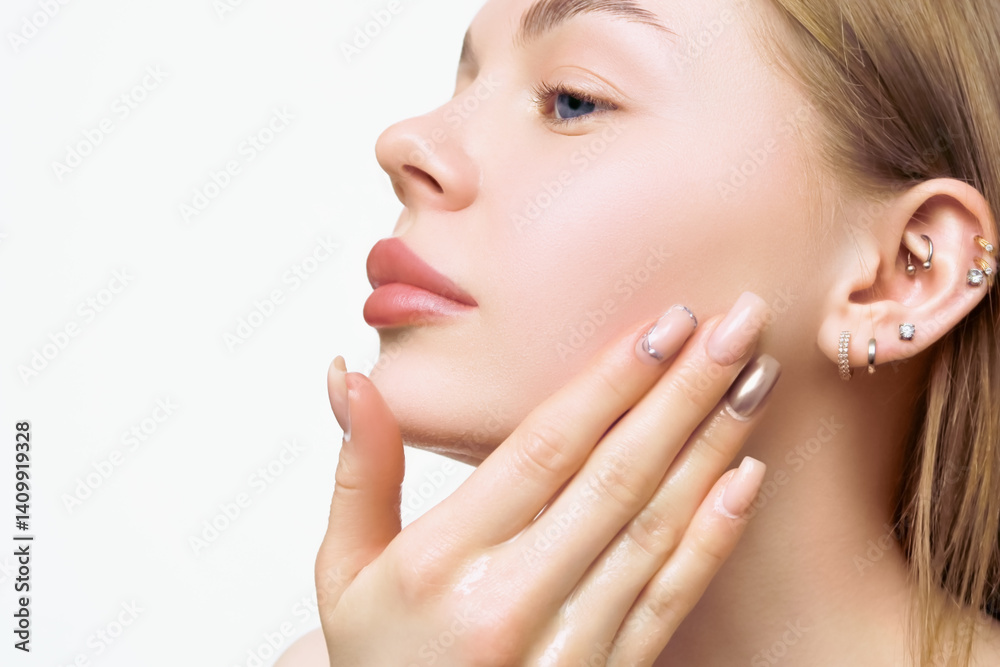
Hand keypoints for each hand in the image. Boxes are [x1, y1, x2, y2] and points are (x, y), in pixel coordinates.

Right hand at [317, 292, 778, 665]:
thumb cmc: (381, 658)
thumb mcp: (345, 571)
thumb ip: (359, 470)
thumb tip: (350, 375)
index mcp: (441, 562)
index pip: (544, 450)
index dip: (610, 381)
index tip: (664, 324)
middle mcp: (509, 602)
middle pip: (615, 476)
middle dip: (682, 392)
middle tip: (736, 324)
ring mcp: (566, 648)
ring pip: (654, 529)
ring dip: (713, 448)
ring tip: (755, 381)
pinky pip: (670, 602)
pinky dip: (714, 537)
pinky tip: (748, 480)